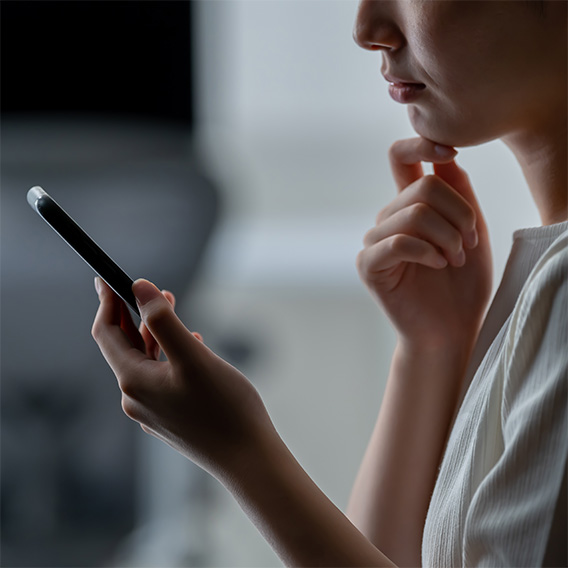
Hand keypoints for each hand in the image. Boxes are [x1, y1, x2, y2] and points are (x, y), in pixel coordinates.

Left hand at [92, 278, 273, 478]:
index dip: (107, 303)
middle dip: (137, 314)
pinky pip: (160, 377)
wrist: (248, 458)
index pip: (106, 334)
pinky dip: (168, 355)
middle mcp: (136, 398)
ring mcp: (153, 411)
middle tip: (158, 291)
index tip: (108, 277)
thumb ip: (164, 320)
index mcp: (134, 381)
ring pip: (145, 362)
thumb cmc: (225, 408)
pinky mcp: (170, 418)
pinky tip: (192, 347)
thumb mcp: (194, 357)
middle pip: (125, 347)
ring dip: (155, 333)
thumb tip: (140, 287)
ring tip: (175, 311)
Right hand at [356, 137, 492, 349]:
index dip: (422, 142)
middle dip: (458, 214)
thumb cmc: (462, 283)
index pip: (401, 157)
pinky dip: (427, 252)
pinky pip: (398, 242)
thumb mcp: (472, 231)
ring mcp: (375, 241)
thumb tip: (446, 158)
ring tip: (454, 259)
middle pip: (423, 187)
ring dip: (446, 238)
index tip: (451, 151)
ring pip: (414, 215)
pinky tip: (438, 265)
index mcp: (410, 206)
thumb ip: (459, 195)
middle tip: (466, 244)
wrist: (450, 328)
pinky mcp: (369, 264)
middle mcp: (388, 219)